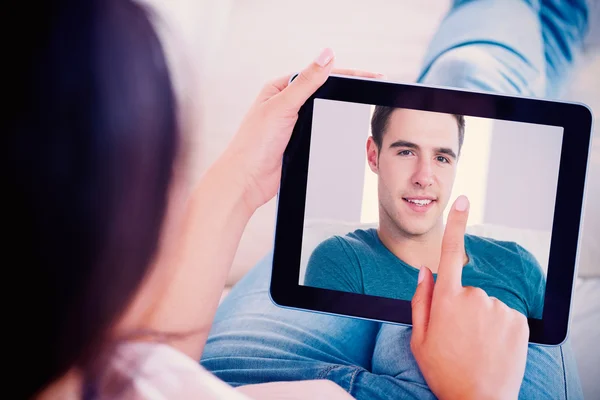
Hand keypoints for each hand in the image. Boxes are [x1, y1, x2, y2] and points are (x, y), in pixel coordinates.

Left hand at [223, 48, 383, 210]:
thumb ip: (306, 82)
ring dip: (338, 111)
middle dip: (345, 91)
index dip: (344, 74)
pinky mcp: (296, 143)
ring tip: (363, 105)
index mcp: (278, 89)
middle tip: (372, 88)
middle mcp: (284, 104)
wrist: (246, 181)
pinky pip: (319, 132)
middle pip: (322, 92)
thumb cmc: (254, 144)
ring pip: (321, 113)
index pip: (317, 75)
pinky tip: (344, 129)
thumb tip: (326, 56)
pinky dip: (332, 130)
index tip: (369, 76)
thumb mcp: (282, 106)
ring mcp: (291, 125)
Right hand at [410, 195, 528, 399]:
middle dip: (461, 307)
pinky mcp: (518, 320)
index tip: (463, 200)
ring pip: (485, 304)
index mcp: (446, 299)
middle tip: (458, 338)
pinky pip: (503, 314)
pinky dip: (497, 328)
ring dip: (480, 319)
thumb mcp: (418, 338)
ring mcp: (498, 308)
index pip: (451, 252)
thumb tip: (425, 271)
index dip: (457, 223)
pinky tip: (491, 348)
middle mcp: (474, 297)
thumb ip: (420, 299)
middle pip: (466, 290)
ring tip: (475, 347)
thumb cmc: (443, 370)